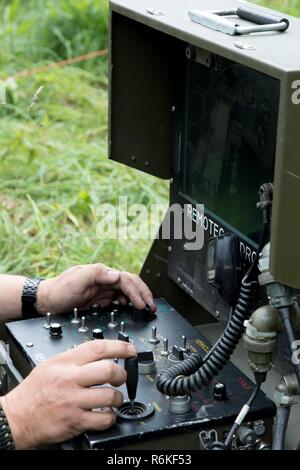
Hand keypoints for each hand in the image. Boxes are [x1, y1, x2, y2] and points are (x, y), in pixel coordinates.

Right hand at [0, 340, 135, 448]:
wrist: (17, 416)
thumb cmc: (33, 391)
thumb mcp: (51, 364)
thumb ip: (74, 358)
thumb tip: (99, 353)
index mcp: (65, 362)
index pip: (98, 347)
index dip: (119, 346)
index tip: (129, 349)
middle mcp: (70, 379)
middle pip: (108, 370)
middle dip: (121, 374)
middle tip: (121, 377)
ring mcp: (74, 401)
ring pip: (110, 396)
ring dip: (118, 398)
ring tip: (114, 398)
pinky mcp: (75, 421)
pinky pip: (103, 419)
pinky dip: (110, 417)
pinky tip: (106, 414)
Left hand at [37, 263, 155, 314]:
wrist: (46, 302)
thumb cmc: (59, 289)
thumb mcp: (77, 278)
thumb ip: (97, 273)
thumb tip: (117, 274)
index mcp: (103, 273)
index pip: (126, 280)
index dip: (136, 292)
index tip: (142, 304)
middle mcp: (105, 280)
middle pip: (131, 284)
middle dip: (143, 295)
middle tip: (151, 307)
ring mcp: (104, 290)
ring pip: (127, 293)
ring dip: (138, 300)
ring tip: (145, 309)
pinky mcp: (101, 300)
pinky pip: (119, 301)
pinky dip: (128, 305)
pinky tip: (130, 311)